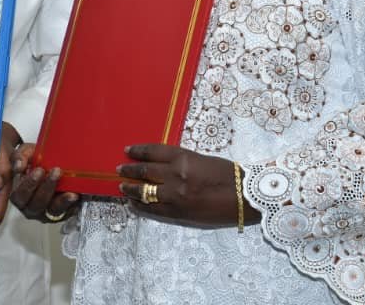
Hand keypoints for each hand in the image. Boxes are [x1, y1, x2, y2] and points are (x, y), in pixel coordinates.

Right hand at [9, 143, 79, 222]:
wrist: (51, 164)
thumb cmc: (35, 161)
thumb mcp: (25, 153)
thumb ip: (19, 157)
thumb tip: (19, 166)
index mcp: (19, 195)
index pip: (20, 195)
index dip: (29, 184)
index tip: (39, 170)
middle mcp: (31, 207)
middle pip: (37, 204)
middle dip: (47, 188)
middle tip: (56, 172)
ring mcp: (47, 211)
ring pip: (53, 210)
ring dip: (62, 200)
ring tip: (71, 192)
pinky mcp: (63, 213)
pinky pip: (68, 212)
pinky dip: (73, 206)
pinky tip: (78, 197)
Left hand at [116, 144, 259, 227]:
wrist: (244, 198)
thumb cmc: (229, 175)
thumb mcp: (203, 160)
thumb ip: (183, 162)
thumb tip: (164, 166)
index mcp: (184, 158)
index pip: (153, 152)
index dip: (138, 151)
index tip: (128, 151)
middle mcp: (175, 176)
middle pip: (145, 172)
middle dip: (130, 171)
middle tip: (119, 169)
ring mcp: (175, 196)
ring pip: (144, 192)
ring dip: (130, 189)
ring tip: (122, 187)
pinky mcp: (177, 213)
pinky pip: (152, 210)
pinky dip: (140, 206)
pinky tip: (133, 204)